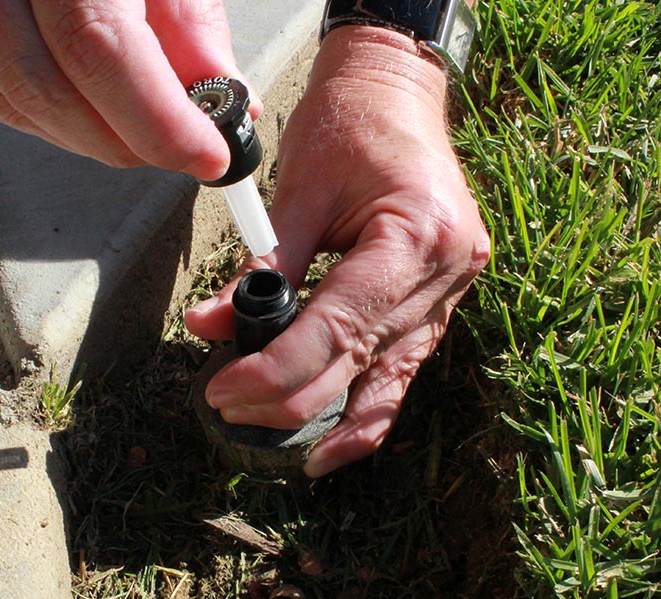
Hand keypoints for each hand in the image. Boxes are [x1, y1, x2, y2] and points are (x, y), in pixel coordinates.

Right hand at [0, 0, 257, 179]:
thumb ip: (185, 9)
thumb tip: (219, 92)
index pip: (93, 46)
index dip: (154, 117)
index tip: (206, 152)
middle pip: (41, 86)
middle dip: (122, 138)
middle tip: (180, 147)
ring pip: (5, 98)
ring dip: (83, 135)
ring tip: (139, 129)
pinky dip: (38, 115)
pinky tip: (82, 112)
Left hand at [185, 27, 490, 476]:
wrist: (398, 93)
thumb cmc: (351, 124)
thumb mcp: (299, 190)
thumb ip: (261, 268)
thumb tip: (209, 327)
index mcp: (416, 235)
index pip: (338, 329)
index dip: (275, 371)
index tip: (223, 390)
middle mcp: (446, 273)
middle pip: (359, 364)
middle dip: (288, 399)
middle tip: (226, 406)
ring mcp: (452, 295)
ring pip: (387, 383)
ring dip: (325, 417)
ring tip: (271, 439)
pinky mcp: (440, 306)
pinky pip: (401, 372)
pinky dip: (362, 408)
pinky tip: (327, 444)